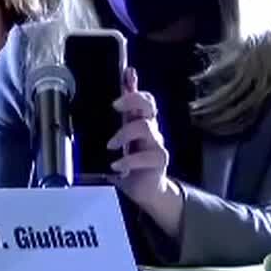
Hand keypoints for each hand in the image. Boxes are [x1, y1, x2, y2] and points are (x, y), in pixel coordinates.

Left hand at [107, 68, 170, 204]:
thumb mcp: (123, 137)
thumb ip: (121, 118)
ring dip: (125, 134)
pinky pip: (146, 156)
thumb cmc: (133, 160)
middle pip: (149, 106)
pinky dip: (128, 160)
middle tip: (115, 107)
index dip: (135, 89)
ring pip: (145, 128)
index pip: (145, 98)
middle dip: (133, 100)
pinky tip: (117, 165)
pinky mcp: (159, 161)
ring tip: (111, 145)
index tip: (123, 81)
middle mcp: (151, 129)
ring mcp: (157, 144)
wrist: (146, 188)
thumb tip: (113, 97)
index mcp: (141, 121)